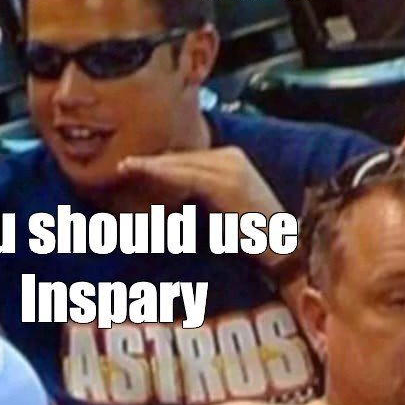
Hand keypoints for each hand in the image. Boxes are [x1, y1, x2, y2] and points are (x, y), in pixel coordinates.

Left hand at [118, 147, 286, 266]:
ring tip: (126, 166)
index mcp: (229, 159)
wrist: (281, 247)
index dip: (160, 161)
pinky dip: (165, 174)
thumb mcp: (218, 205)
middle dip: (152, 161)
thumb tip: (167, 192)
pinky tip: (146, 172)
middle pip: (182, 157)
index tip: (134, 163)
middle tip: (123, 163)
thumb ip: (198, 192)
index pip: (187, 157)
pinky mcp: (228, 183)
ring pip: (182, 163)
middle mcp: (231, 157)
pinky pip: (189, 176)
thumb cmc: (248, 233)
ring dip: (152, 165)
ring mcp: (231, 167)